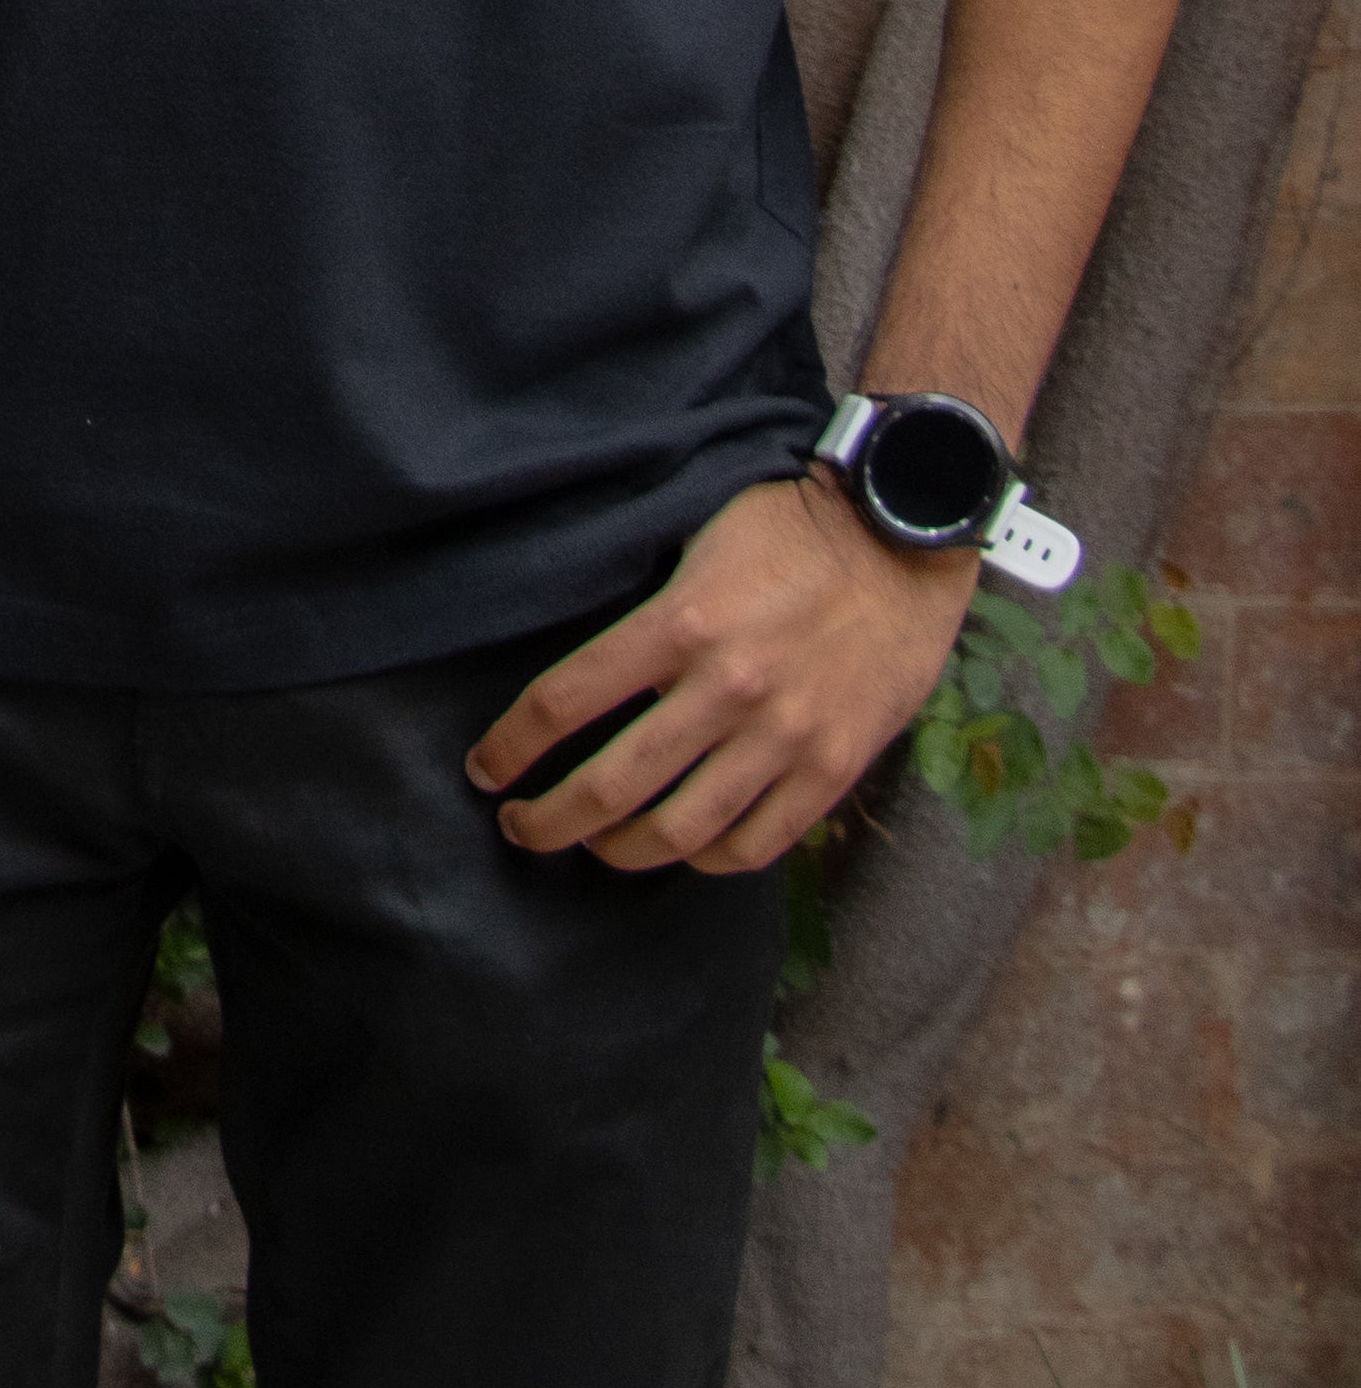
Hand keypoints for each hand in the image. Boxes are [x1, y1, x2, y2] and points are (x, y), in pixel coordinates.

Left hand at [469, 474, 976, 877]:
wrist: (903, 539)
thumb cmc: (790, 529)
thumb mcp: (697, 544)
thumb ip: (647, 613)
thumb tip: (585, 674)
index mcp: (680, 623)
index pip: (564, 701)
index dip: (511, 746)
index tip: (484, 769)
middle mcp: (727, 690)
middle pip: (609, 784)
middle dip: (548, 820)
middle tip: (520, 828)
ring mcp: (783, 738)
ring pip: (678, 830)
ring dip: (618, 850)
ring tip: (592, 847)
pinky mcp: (832, 770)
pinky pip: (755, 843)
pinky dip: (705, 859)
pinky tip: (681, 849)